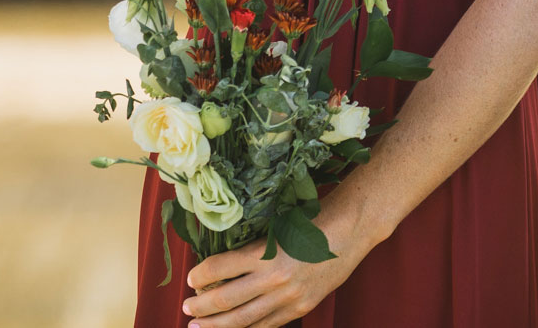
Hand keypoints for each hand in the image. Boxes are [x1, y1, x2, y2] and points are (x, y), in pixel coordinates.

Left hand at [179, 202, 375, 327]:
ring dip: (216, 325)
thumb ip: (252, 248)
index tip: (190, 278)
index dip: (199, 275)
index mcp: (265, 252)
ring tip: (198, 326)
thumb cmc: (313, 220)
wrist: (351, 230)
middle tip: (186, 307)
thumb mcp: (277, 227)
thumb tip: (220, 266)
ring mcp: (288, 297)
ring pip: (243, 320)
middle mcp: (274, 278)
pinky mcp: (300, 308)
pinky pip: (266, 326)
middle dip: (201, 306)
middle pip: (226, 299)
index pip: (219, 268)